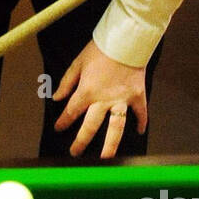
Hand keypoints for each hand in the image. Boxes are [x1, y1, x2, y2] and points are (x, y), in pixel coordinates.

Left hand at [52, 40, 147, 157]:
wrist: (126, 39)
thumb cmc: (100, 49)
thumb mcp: (77, 63)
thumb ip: (67, 82)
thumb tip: (57, 99)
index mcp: (87, 91)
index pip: (72, 112)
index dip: (63, 122)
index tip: (59, 128)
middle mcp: (104, 100)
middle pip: (91, 126)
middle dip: (81, 141)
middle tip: (75, 153)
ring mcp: (122, 100)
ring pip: (116, 128)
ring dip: (111, 144)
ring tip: (106, 158)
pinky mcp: (138, 96)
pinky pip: (141, 113)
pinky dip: (141, 122)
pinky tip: (139, 132)